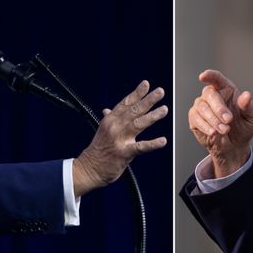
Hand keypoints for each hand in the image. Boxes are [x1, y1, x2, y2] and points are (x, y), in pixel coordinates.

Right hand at [73, 80, 167, 195]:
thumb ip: (108, 119)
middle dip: (148, 100)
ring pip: (138, 124)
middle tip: (160, 91)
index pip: (125, 103)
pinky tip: (163, 141)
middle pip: (134, 110)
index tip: (146, 84)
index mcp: (110, 120)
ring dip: (152, 116)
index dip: (136, 93)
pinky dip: (152, 144)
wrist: (89, 168)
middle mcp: (114, 127)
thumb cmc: (97, 150)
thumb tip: (106, 110)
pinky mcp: (124, 153)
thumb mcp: (101, 131)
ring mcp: (119, 139)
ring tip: (164, 109)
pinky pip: (140, 147)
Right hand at [188, 69, 252, 176]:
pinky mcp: (195, 118)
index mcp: (227, 90)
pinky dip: (205, 126)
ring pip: (202, 107)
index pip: (217, 78)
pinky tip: (213, 133)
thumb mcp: (251, 117)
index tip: (203, 76)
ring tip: (225, 130)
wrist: (234, 146)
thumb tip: (246, 95)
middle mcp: (212, 95)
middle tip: (228, 121)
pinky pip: (196, 118)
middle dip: (219, 108)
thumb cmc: (243, 127)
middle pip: (210, 94)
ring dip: (214, 120)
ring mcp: (202, 106)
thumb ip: (248, 106)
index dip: (210, 75)